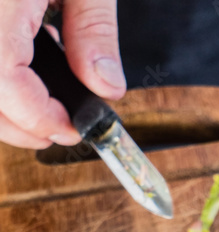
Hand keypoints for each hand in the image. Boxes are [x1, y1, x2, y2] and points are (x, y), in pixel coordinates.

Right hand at [0, 0, 124, 148]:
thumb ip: (94, 30)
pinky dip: (7, 79)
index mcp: (2, 3)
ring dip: (12, 106)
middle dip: (22, 126)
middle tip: (61, 131)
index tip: (71, 130)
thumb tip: (106, 87)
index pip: (5, 81)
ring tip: (48, 101)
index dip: (38, 117)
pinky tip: (30, 65)